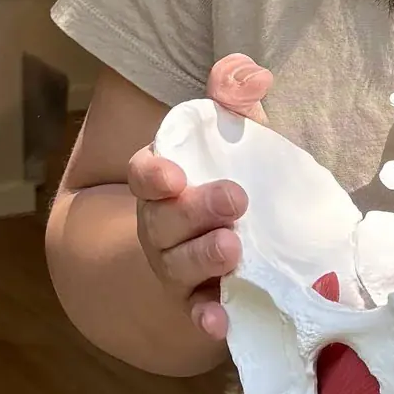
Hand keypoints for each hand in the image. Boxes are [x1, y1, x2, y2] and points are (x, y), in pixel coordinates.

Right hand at [124, 54, 272, 342]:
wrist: (216, 246)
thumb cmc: (226, 179)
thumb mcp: (234, 136)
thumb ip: (236, 98)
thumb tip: (250, 72)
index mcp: (163, 182)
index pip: (144, 174)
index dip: (153, 174)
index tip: (173, 174)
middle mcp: (159, 226)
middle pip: (163, 220)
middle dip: (195, 211)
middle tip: (234, 199)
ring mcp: (175, 267)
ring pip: (177, 265)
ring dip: (202, 259)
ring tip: (233, 249)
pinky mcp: (198, 301)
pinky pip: (196, 313)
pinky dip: (206, 318)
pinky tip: (221, 320)